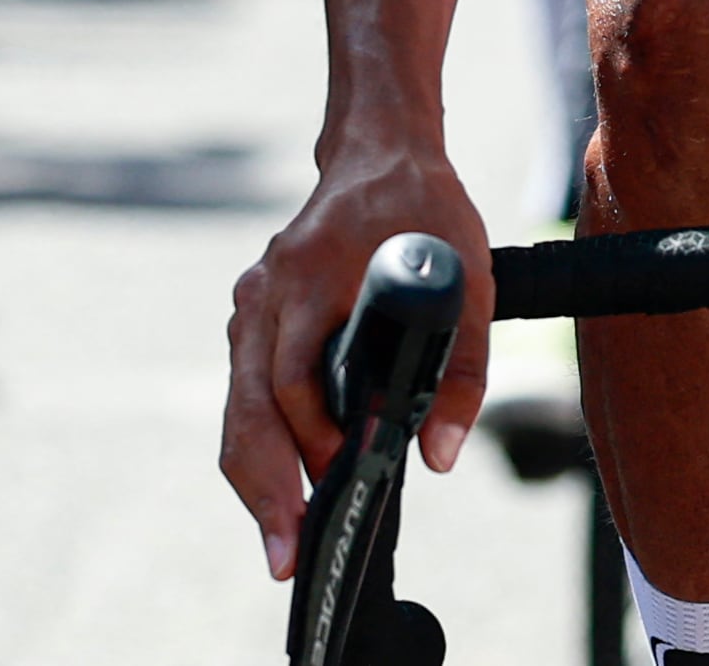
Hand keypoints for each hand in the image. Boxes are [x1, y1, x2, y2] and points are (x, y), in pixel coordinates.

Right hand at [218, 132, 490, 580]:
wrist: (382, 152)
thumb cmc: (427, 215)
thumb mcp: (470, 282)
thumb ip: (461, 371)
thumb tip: (439, 457)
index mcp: (309, 276)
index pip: (294, 378)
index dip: (314, 439)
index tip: (340, 484)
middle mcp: (267, 292)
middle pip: (249, 404)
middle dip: (263, 487)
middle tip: (285, 557)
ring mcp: (254, 302)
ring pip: (239, 403)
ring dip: (256, 473)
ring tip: (281, 540)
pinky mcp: (256, 314)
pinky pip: (246, 389)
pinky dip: (259, 441)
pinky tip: (282, 487)